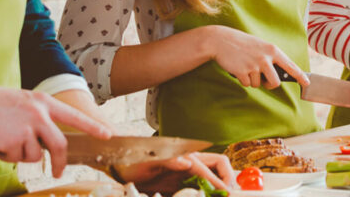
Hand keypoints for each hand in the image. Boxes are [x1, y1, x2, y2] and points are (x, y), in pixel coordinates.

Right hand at [0, 85, 111, 177]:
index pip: (74, 116)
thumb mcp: (22, 103)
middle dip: (60, 162)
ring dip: (20, 154)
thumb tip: (48, 140)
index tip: (107, 134)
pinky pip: (15, 158)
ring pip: (34, 155)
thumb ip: (38, 117)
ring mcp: (27, 127)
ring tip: (6, 140)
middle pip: (59, 144)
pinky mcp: (13, 141)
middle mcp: (39, 113)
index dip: (91, 126)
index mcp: (43, 102)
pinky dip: (6, 156)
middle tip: (59, 172)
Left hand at [114, 152, 233, 193]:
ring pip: (213, 174)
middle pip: (219, 166)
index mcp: (185, 156)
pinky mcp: (181, 180)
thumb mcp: (148, 161)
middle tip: (229, 194)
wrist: (120, 164)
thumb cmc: (132, 161)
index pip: (210, 168)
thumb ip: (169, 160)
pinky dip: (208, 190)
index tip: (228, 193)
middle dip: (227, 178)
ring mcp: (186, 171)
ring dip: (220, 185)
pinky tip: (207, 196)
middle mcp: (190, 162)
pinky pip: (201, 184)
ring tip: (223, 196)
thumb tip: (187, 162)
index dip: (220, 181)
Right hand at [205, 26, 309, 88]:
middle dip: (269, 85)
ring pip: (258, 84)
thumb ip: (270, 58)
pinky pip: (247, 84)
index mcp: (273, 50)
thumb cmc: (243, 44)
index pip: (290, 66)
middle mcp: (266, 58)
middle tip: (263, 80)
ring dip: (252, 80)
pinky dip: (242, 79)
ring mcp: (254, 65)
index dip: (300, 76)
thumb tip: (277, 75)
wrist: (221, 40)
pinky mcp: (242, 72)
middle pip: (275, 82)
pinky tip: (238, 68)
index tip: (307, 83)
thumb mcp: (261, 46)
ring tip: (246, 66)